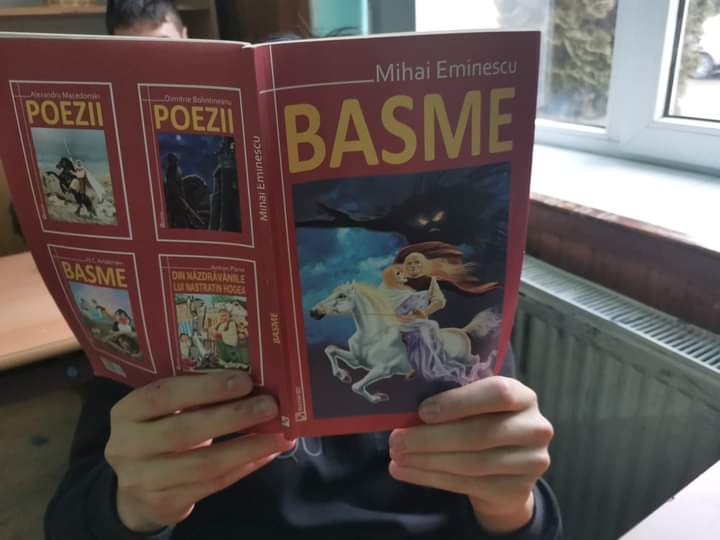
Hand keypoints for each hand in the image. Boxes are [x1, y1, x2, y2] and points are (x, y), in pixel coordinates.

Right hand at [105, 372, 292, 532]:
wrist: (136, 490)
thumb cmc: (159, 434)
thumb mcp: (164, 412)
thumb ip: (194, 397)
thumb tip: (250, 382)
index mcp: (127, 412)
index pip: (164, 395)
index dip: (206, 388)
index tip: (244, 381)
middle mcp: (127, 446)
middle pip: (185, 430)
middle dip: (232, 417)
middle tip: (269, 406)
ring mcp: (142, 480)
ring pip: (203, 463)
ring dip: (246, 447)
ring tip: (277, 435)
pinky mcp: (164, 503)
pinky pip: (212, 485)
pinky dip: (243, 467)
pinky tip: (266, 454)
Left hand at [388, 377, 552, 533]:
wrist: (509, 467)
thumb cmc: (483, 422)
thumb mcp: (476, 405)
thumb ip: (453, 400)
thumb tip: (405, 408)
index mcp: (523, 396)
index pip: (497, 393)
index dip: (458, 402)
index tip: (423, 411)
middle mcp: (535, 428)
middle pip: (479, 434)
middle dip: (431, 438)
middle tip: (396, 439)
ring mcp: (531, 462)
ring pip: (471, 463)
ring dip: (426, 461)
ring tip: (396, 456)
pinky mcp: (517, 490)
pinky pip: (467, 484)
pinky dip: (430, 478)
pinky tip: (405, 471)